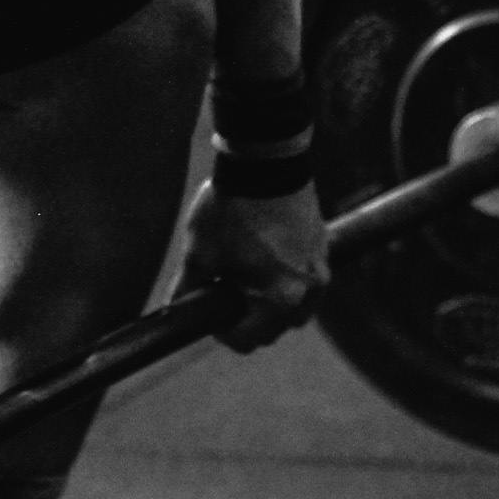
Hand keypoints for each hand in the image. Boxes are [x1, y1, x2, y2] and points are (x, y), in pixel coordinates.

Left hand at [175, 180, 329, 351]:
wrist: (266, 159)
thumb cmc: (232, 207)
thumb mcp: (200, 253)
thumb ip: (187, 289)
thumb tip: (175, 309)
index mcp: (281, 298)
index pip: (249, 339)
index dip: (223, 332)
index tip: (210, 315)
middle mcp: (309, 289)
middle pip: (276, 328)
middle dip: (249, 318)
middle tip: (225, 293)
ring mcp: (320, 267)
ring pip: (295, 307)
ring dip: (271, 303)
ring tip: (245, 276)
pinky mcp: (323, 246)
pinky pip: (305, 280)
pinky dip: (286, 279)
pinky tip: (262, 256)